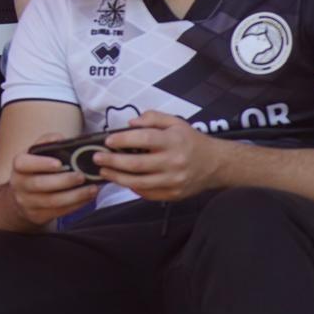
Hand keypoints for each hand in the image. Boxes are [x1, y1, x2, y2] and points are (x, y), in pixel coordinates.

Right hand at [8, 134, 99, 225]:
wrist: (20, 197)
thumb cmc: (34, 170)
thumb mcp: (35, 154)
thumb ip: (47, 143)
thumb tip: (61, 138)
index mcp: (19, 166)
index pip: (24, 163)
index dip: (41, 163)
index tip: (60, 163)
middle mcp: (19, 184)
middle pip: (40, 184)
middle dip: (64, 181)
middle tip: (82, 176)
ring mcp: (27, 201)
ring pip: (52, 201)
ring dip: (75, 195)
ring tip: (92, 189)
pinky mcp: (37, 215)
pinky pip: (59, 211)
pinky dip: (76, 205)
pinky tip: (87, 198)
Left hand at [93, 111, 224, 201]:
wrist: (216, 164)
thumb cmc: (191, 141)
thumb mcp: (175, 122)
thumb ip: (152, 118)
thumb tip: (130, 123)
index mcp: (173, 141)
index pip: (144, 139)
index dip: (123, 140)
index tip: (108, 140)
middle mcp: (174, 162)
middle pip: (137, 165)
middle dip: (113, 161)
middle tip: (97, 158)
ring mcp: (174, 181)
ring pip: (139, 183)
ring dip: (117, 178)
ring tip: (104, 171)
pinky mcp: (174, 195)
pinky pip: (148, 194)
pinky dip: (133, 188)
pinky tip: (123, 181)